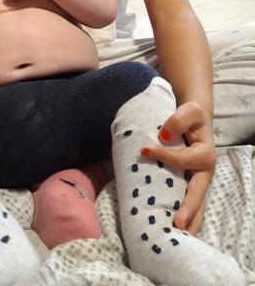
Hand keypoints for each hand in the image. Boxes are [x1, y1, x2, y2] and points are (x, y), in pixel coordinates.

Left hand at [141, 102, 215, 234]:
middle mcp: (204, 171)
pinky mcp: (191, 183)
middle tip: (178, 223)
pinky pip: (190, 202)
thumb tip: (165, 135)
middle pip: (199, 192)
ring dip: (189, 220)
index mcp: (205, 153)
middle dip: (189, 208)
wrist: (195, 118)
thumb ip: (179, 119)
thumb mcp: (189, 110)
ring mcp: (198, 180)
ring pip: (197, 204)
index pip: (184, 159)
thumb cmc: (191, 115)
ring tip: (178, 237)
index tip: (144, 150)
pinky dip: (186, 216)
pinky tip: (177, 230)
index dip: (165, 156)